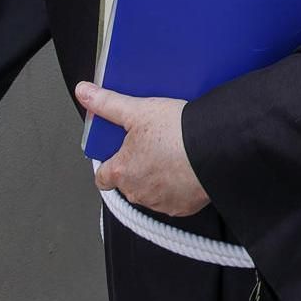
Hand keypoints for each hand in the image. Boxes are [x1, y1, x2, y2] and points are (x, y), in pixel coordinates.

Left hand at [76, 82, 210, 217]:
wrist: (215, 147)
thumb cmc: (177, 133)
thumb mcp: (138, 110)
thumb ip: (107, 103)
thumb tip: (85, 93)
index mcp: (122, 171)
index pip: (102, 177)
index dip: (109, 164)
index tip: (117, 154)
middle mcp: (137, 191)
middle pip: (128, 182)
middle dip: (137, 167)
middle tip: (152, 146)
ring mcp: (160, 202)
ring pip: (151, 192)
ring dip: (157, 178)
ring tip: (172, 154)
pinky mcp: (182, 208)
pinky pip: (174, 199)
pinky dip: (178, 188)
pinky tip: (186, 168)